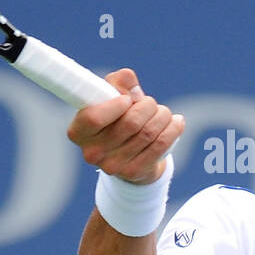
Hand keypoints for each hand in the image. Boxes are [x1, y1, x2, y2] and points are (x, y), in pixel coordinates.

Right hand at [66, 68, 183, 184]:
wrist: (129, 154)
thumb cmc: (117, 117)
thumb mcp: (111, 96)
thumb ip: (118, 82)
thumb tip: (131, 83)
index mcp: (79, 131)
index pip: (94, 117)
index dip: (115, 105)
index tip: (127, 99)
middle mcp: (92, 152)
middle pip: (130, 122)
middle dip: (147, 106)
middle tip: (149, 104)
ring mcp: (113, 166)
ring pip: (148, 132)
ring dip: (162, 115)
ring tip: (162, 113)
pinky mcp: (134, 172)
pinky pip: (161, 145)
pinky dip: (173, 129)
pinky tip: (176, 122)